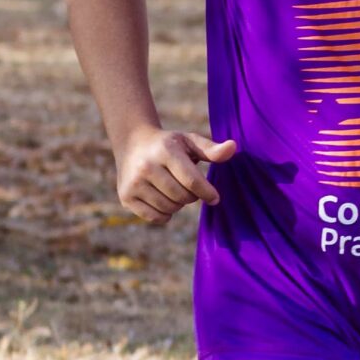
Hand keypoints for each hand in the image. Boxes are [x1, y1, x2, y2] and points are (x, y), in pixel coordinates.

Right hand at [115, 126, 236, 223]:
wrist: (133, 144)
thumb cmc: (168, 145)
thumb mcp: (189, 141)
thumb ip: (211, 150)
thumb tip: (233, 148)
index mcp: (165, 150)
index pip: (191, 180)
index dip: (207, 192)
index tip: (215, 198)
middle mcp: (146, 166)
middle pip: (181, 197)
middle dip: (191, 196)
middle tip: (188, 187)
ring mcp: (134, 183)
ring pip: (169, 208)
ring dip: (178, 204)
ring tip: (174, 190)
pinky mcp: (126, 197)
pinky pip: (155, 217)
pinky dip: (165, 213)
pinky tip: (163, 199)